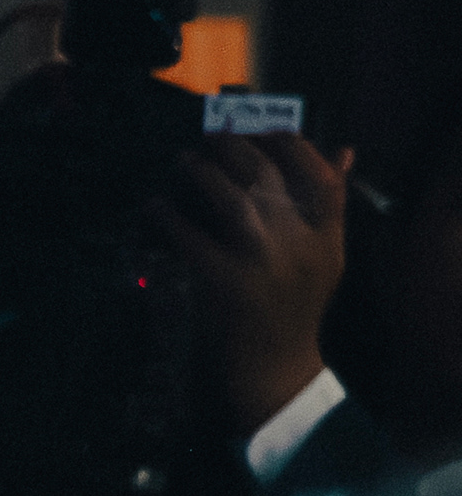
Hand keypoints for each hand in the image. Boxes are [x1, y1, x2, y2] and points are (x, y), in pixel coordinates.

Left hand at [158, 133, 352, 430]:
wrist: (276, 368)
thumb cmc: (296, 306)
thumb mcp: (327, 256)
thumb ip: (331, 205)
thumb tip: (341, 150)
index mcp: (328, 237)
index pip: (320, 176)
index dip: (291, 143)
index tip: (264, 126)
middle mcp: (301, 246)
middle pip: (268, 178)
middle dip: (235, 148)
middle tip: (209, 136)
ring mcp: (264, 265)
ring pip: (233, 200)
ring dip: (202, 173)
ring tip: (182, 160)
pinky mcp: (225, 285)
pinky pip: (191, 239)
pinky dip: (168, 217)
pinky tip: (154, 206)